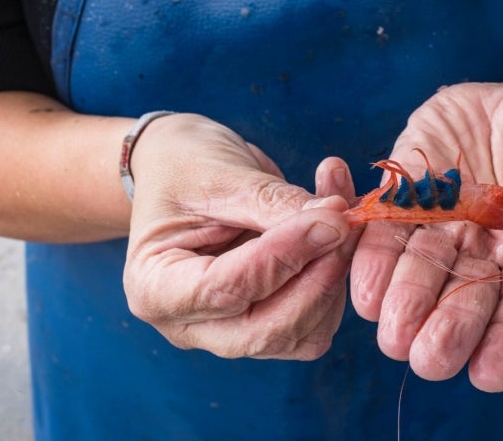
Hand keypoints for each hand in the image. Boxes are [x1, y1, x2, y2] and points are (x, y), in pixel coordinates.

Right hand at [122, 113, 357, 359]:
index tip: (331, 219)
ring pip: (303, 334)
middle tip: (346, 222)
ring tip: (341, 209)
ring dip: (334, 276)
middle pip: (267, 330)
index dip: (285, 256)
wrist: (184, 168)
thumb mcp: (223, 176)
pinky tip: (338, 226)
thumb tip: (337, 221)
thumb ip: (276, 204)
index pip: (225, 290)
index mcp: (156, 289)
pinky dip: (338, 276)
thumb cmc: (186, 167)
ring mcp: (231, 329)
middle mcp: (190, 324)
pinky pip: (318, 321)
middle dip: (317, 279)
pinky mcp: (268, 320)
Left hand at [350, 83, 502, 389]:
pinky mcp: (400, 201)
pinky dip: (373, 259)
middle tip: (431, 358)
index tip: (491, 373)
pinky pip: (383, 233)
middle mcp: (478, 251)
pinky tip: (365, 288)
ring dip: (405, 303)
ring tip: (394, 331)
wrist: (495, 100)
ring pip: (419, 273)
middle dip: (447, 329)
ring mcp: (436, 229)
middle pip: (464, 298)